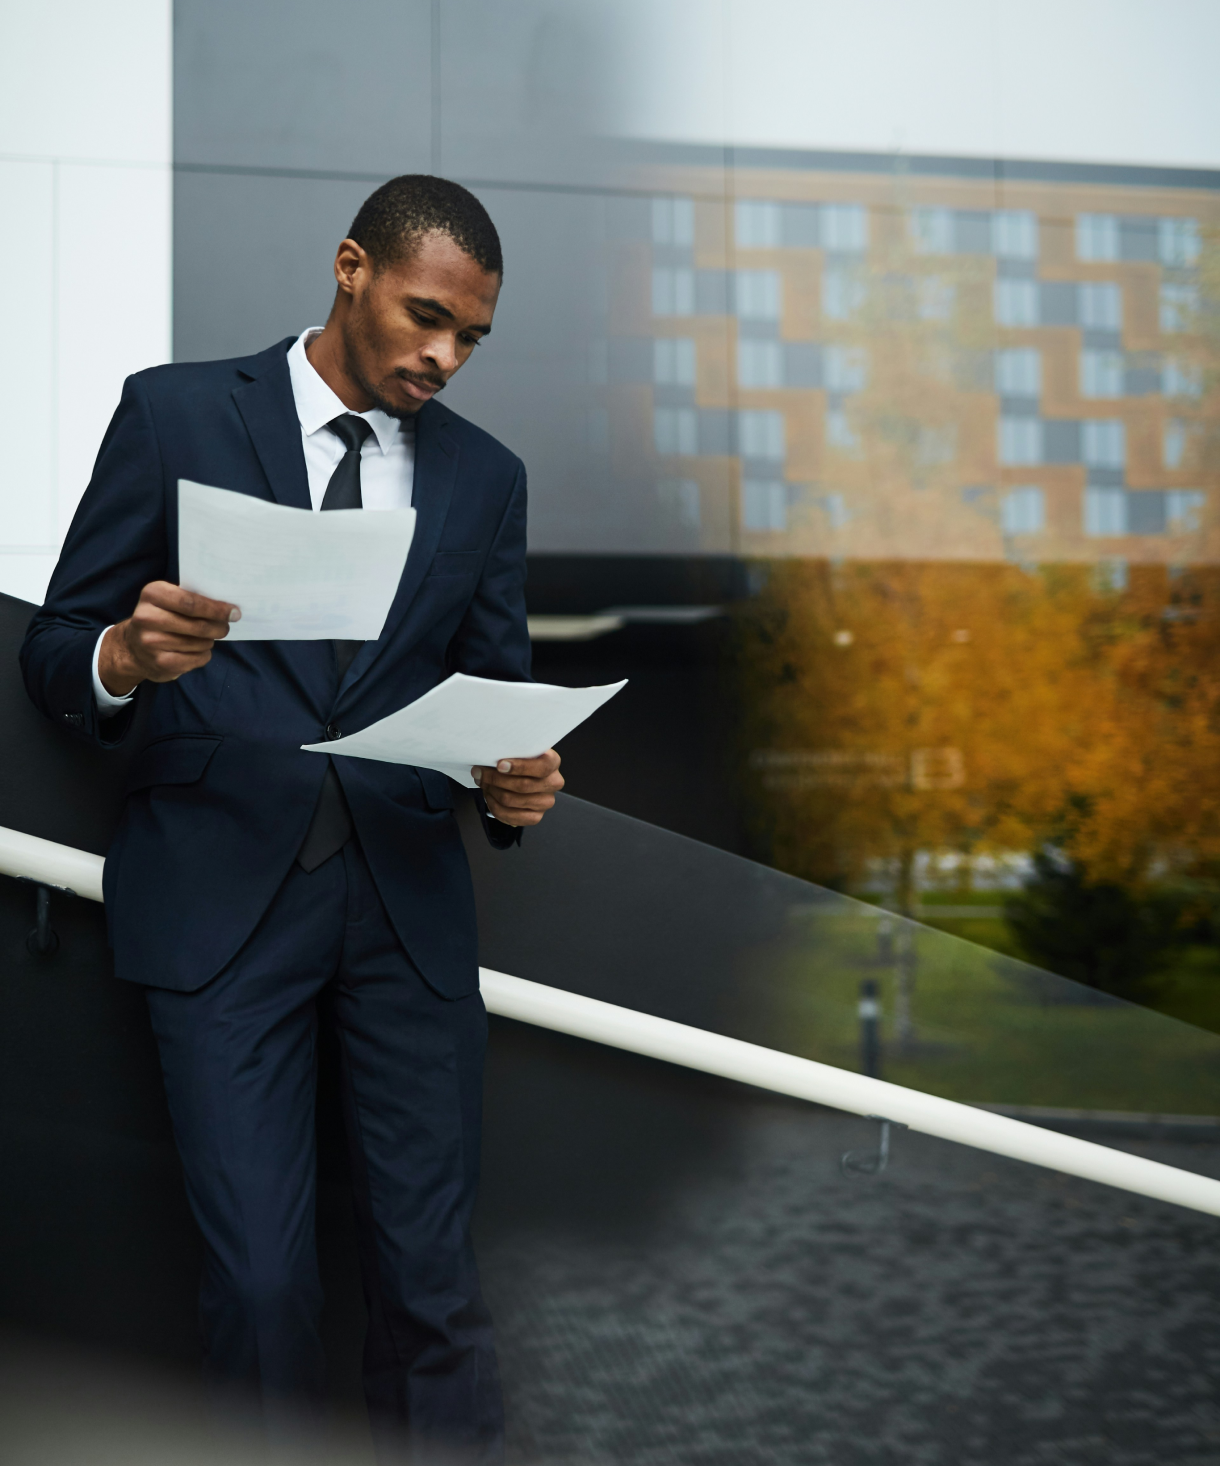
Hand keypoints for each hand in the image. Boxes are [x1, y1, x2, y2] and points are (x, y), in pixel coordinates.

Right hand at [98, 582, 239, 695]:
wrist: (132, 647)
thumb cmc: (160, 618)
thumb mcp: (168, 599)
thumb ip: (193, 598)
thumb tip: (229, 608)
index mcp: (152, 594)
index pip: (191, 602)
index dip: (217, 609)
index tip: (234, 612)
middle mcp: (147, 617)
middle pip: (199, 625)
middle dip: (219, 627)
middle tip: (225, 627)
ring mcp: (152, 642)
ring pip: (200, 642)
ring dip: (210, 641)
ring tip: (206, 638)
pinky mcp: (160, 663)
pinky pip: (197, 658)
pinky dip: (204, 654)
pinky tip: (198, 650)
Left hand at [472, 750, 562, 826]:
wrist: (524, 775)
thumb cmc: (519, 760)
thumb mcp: (518, 750)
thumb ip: (510, 752)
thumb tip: (488, 759)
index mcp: (552, 762)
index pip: (541, 767)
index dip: (520, 767)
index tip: (499, 765)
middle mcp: (554, 783)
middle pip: (523, 786)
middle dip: (495, 779)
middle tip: (480, 772)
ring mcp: (546, 802)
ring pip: (513, 801)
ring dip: (492, 792)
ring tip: (482, 783)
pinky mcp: (536, 817)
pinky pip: (511, 816)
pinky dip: (495, 807)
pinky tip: (489, 797)